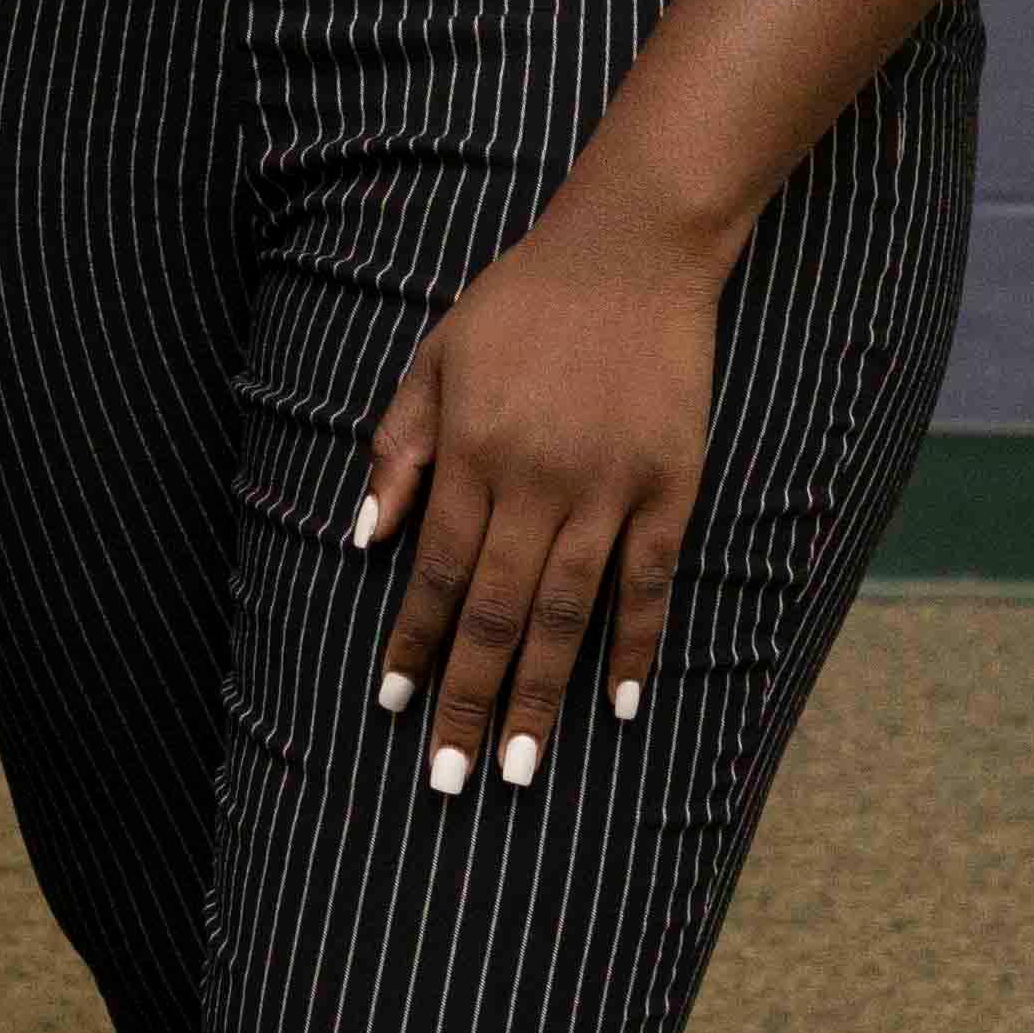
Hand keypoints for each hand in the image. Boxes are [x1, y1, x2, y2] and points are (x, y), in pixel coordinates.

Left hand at [357, 207, 722, 796]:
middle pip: (494, 612)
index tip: (395, 705)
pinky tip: (617, 704)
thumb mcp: (434, 359)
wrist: (629, 253)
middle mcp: (534, 482)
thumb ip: (398, 449)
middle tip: (451, 778)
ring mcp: (607, 488)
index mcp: (470, 453)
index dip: (414, 643)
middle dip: (471, 700)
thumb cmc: (518, 305)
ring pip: (565, 612)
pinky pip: (648, 583)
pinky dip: (633, 646)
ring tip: (523, 770)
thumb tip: (362, 538)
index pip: (434, 573)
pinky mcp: (670, 487)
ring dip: (541, 695)